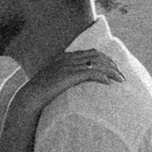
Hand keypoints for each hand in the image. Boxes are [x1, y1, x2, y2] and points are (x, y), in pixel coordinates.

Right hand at [0, 46, 123, 151]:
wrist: (29, 98)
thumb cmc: (41, 94)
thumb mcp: (55, 82)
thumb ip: (66, 79)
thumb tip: (77, 85)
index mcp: (65, 57)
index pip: (91, 52)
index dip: (105, 59)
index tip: (115, 67)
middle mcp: (67, 59)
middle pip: (96, 56)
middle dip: (112, 64)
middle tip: (122, 74)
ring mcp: (68, 66)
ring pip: (96, 63)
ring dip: (111, 71)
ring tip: (120, 79)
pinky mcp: (68, 76)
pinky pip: (89, 73)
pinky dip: (101, 76)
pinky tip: (108, 83)